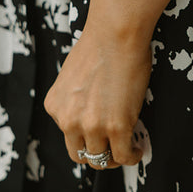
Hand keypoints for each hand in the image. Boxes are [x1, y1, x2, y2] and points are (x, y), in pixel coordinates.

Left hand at [43, 26, 151, 168]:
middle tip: (112, 146)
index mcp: (54, 105)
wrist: (116, 33)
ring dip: (115, 156)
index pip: (67, 134)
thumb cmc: (100, 44)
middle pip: (79, 154)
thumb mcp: (73, 75)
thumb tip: (91, 108)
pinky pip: (124, 156)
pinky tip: (138, 149)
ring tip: (127, 147)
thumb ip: (75, 97)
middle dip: (96, 152)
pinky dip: (132, 156)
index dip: (85, 134)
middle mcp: (67, 120)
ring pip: (101, 158)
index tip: (99, 132)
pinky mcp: (116, 127)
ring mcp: (91, 126)